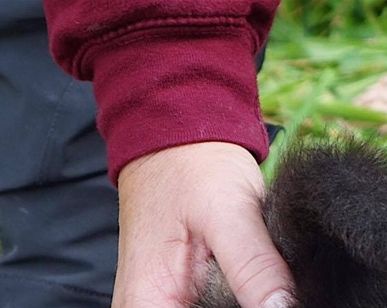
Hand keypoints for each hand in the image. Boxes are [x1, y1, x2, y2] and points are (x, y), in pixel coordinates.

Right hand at [111, 142, 291, 306]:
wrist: (177, 143)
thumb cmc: (192, 167)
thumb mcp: (228, 213)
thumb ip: (253, 268)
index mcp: (147, 301)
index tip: (269, 298)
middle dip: (241, 305)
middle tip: (269, 285)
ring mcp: (161, 299)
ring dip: (241, 301)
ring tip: (261, 279)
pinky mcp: (178, 287)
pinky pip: (209, 304)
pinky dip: (237, 297)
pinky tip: (253, 281)